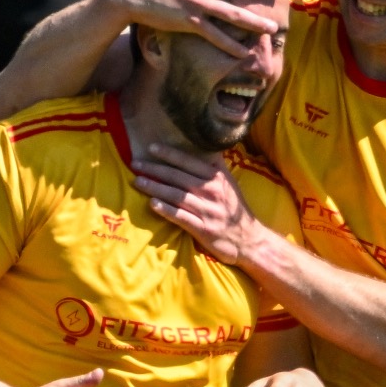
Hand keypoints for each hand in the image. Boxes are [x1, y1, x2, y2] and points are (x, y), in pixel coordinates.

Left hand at [134, 145, 264, 266]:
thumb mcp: (229, 184)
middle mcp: (212, 192)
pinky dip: (166, 210)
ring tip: (138, 182)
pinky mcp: (203, 229)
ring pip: (177, 196)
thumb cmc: (235, 210)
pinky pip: (181, 217)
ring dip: (155, 188)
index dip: (170, 154)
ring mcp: (207, 211)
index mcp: (217, 178)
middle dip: (155, 169)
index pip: (190, 162)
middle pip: (179, 177)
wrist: (249, 240)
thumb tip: (204, 146)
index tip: (152, 148)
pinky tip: (152, 204)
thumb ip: (215, 167)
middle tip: (136, 164)